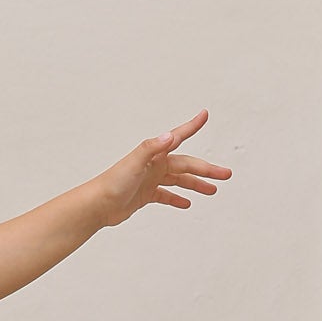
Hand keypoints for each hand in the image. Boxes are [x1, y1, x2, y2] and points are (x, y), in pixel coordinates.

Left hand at [92, 110, 231, 227]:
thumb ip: (151, 148)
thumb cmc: (112, 183)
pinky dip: (177, 198)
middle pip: (186, 165)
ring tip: (212, 190)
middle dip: (206, 169)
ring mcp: (149, 180)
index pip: (178, 137)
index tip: (204, 115)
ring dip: (195, 184)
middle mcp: (154, 165)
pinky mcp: (144, 194)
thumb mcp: (134, 163)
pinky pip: (166, 195)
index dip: (192, 126)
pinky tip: (186, 203)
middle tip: (225, 174)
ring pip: (179, 180)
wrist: (96, 205)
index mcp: (154, 154)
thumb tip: (169, 135)